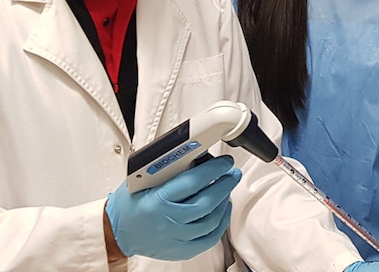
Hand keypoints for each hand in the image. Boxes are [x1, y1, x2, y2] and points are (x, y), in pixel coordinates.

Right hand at [105, 154, 240, 260]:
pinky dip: (221, 223)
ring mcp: (175, 238)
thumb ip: (169, 170)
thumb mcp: (143, 180)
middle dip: (225, 184)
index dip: (214, 170)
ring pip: (211, 220)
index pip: (192, 182)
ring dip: (225, 201)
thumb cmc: (129, 203)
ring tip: (227, 188)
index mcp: (156, 201)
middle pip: (206, 202)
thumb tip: (199, 156)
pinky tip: (223, 210)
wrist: (116, 232)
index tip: (224, 162)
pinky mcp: (180, 250)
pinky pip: (209, 238)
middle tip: (232, 173)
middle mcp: (167, 221)